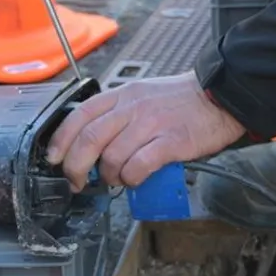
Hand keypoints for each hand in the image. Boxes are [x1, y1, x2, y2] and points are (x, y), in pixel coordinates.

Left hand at [48, 71, 245, 191]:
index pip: (80, 115)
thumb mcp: (143, 95)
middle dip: (76, 166)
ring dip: (109, 176)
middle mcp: (133, 107)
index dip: (61, 140)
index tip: (54, 159)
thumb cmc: (182, 101)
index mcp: (123, 95)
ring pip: (112, 157)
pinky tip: (135, 179)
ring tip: (118, 179)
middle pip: (89, 139)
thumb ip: (118, 115)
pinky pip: (139, 166)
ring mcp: (152, 124)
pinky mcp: (170, 142)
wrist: (220, 97)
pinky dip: (131, 178)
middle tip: (78, 181)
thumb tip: (94, 146)